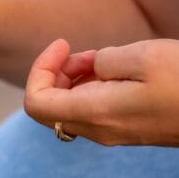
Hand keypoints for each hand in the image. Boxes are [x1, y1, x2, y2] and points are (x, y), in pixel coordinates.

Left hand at [24, 37, 178, 146]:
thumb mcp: (142, 55)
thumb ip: (103, 60)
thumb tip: (91, 68)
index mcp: (95, 114)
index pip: (36, 103)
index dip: (39, 69)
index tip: (63, 44)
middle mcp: (99, 131)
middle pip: (50, 107)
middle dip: (55, 73)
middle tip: (78, 49)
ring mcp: (114, 134)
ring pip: (71, 109)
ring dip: (74, 79)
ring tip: (100, 56)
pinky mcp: (129, 130)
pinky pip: (94, 111)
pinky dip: (92, 88)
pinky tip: (114, 70)